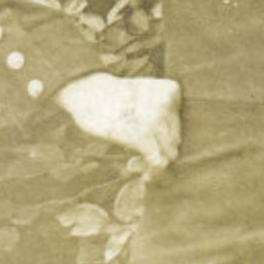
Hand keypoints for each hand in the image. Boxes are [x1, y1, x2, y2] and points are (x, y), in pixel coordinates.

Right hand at [54, 71, 181, 173]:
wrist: (84, 92)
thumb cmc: (111, 98)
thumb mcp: (144, 98)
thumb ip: (162, 118)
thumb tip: (168, 155)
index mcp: (171, 91)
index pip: (178, 124)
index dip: (164, 137)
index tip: (149, 143)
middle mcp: (167, 104)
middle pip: (175, 140)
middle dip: (159, 150)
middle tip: (137, 156)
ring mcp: (156, 120)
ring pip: (169, 153)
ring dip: (151, 161)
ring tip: (132, 162)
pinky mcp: (142, 136)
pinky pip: (157, 162)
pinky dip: (149, 171)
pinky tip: (133, 166)